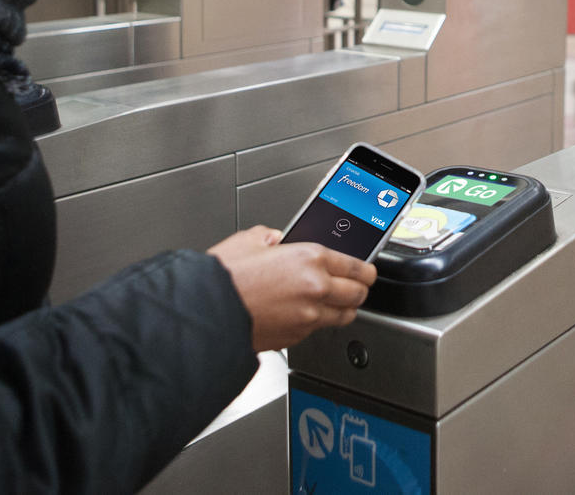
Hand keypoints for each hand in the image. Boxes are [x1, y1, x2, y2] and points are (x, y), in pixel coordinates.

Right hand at [208, 228, 377, 350]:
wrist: (207, 313)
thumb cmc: (223, 278)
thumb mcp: (246, 241)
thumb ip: (267, 237)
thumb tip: (273, 240)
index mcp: (310, 259)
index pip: (356, 266)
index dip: (366, 269)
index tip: (367, 271)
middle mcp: (316, 289)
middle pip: (358, 294)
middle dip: (359, 290)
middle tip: (355, 286)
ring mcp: (308, 317)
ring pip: (344, 316)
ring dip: (344, 309)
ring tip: (336, 303)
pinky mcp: (295, 338)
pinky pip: (317, 329)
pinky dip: (316, 322)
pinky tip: (304, 314)